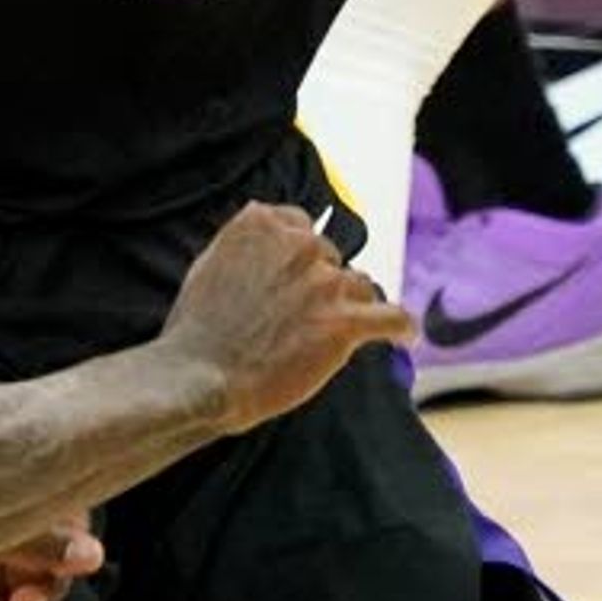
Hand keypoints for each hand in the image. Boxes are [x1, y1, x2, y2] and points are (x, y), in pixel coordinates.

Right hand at [158, 202, 413, 432]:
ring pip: (359, 285)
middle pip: (330, 257)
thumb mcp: (210, 265)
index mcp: (262, 223)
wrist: (201, 376)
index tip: (296, 274)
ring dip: (351, 305)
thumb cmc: (197, 331)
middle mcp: (299, 243)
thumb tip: (267, 243)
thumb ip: (246, 246)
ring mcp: (325, 282)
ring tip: (342, 331)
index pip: (299, 225)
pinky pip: (393, 318)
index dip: (299, 255)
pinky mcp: (345, 321)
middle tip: (301, 318)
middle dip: (320, 284)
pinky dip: (401, 327)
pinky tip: (404, 336)